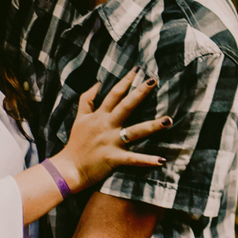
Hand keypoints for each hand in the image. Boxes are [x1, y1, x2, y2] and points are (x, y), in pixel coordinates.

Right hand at [51, 72, 171, 191]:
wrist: (69, 168)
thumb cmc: (76, 143)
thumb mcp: (79, 118)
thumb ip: (87, 100)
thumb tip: (97, 83)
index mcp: (100, 116)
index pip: (114, 94)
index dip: (126, 80)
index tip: (138, 69)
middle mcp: (107, 126)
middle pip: (126, 106)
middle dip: (140, 93)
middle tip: (154, 81)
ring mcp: (111, 142)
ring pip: (135, 132)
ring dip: (152, 126)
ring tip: (168, 120)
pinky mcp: (114, 158)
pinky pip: (133, 159)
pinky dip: (147, 160)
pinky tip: (161, 160)